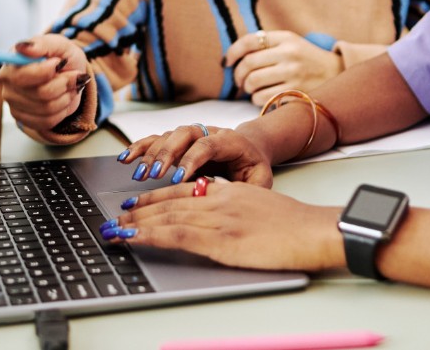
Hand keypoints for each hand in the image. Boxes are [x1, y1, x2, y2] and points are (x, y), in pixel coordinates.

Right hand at [0, 34, 88, 132]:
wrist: (70, 74)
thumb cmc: (61, 57)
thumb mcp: (58, 44)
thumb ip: (42, 44)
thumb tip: (23, 47)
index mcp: (12, 63)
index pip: (22, 76)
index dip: (45, 72)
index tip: (59, 63)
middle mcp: (8, 84)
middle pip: (40, 94)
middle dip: (63, 84)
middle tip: (72, 75)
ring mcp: (14, 104)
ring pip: (47, 109)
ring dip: (66, 96)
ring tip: (68, 86)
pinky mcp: (23, 119)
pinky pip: (48, 121)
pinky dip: (62, 111)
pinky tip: (62, 99)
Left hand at [106, 179, 344, 270]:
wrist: (315, 230)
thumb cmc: (296, 225)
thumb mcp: (261, 208)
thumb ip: (237, 209)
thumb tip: (222, 221)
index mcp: (229, 191)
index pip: (184, 190)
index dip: (156, 196)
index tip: (136, 203)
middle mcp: (218, 199)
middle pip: (169, 201)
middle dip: (138, 209)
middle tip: (115, 215)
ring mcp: (218, 218)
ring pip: (166, 216)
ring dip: (136, 223)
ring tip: (114, 228)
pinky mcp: (220, 239)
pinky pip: (176, 234)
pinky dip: (149, 235)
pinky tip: (133, 238)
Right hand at [116, 124, 273, 187]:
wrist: (251, 148)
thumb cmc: (254, 167)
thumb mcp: (260, 180)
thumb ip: (248, 188)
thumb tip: (226, 195)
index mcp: (229, 140)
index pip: (207, 145)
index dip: (191, 159)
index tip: (178, 178)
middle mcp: (207, 132)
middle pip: (182, 135)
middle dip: (165, 155)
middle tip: (152, 175)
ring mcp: (191, 135)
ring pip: (167, 137)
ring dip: (150, 154)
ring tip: (138, 174)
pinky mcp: (178, 142)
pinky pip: (155, 140)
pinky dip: (140, 148)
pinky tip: (126, 158)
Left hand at [225, 30, 343, 106]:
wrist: (337, 74)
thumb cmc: (306, 59)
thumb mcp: (291, 43)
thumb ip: (266, 45)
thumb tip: (232, 57)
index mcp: (286, 38)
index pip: (250, 41)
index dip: (233, 52)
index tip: (227, 61)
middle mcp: (289, 53)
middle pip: (248, 64)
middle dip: (238, 75)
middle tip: (239, 81)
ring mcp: (293, 73)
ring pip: (253, 82)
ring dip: (247, 88)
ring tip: (252, 88)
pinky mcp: (296, 92)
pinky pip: (263, 98)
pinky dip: (256, 99)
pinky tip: (262, 97)